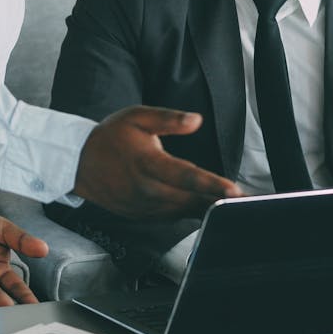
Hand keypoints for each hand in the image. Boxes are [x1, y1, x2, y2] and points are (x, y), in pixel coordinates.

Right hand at [73, 105, 241, 218]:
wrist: (80, 165)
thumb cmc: (110, 138)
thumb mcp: (136, 117)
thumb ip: (168, 118)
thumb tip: (196, 120)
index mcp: (147, 164)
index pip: (184, 175)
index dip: (210, 184)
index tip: (233, 190)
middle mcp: (148, 190)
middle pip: (192, 199)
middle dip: (222, 200)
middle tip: (252, 201)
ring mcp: (147, 207)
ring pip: (187, 211)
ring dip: (212, 208)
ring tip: (242, 207)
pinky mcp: (147, 217)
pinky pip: (177, 216)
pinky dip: (196, 212)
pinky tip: (215, 208)